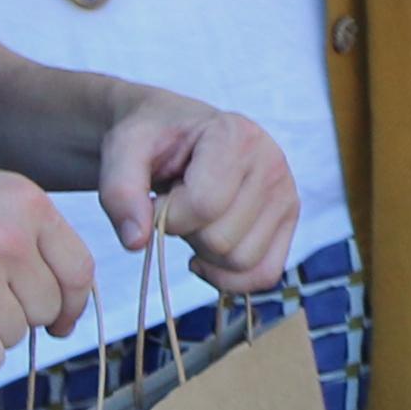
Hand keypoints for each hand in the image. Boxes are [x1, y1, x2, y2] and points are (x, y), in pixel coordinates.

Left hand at [99, 91, 301, 297]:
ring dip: (206, 253)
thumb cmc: (152, 140)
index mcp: (236, 134)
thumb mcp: (123, 150)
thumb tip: (136, 243)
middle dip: (187, 233)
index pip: (205, 205)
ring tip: (195, 219)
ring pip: (242, 262)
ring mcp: (286, 193)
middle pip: (222, 241)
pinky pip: (264, 274)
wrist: (176, 132)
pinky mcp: (289, 220)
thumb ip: (120, 191)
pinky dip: (230, 277)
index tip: (157, 198)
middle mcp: (272, 162)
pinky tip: (206, 253)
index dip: (167, 216)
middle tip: (178, 205)